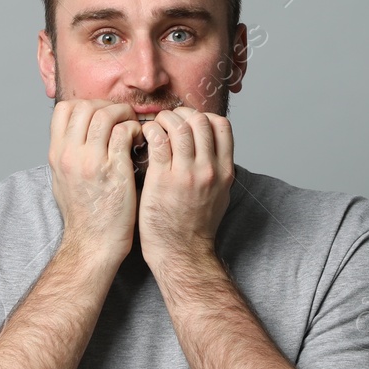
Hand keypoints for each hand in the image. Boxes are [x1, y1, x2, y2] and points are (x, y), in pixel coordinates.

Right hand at [48, 100, 144, 267]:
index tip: (102, 115)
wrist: (93, 243)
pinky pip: (124, 133)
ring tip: (133, 126)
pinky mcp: (114, 170)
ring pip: (106, 114)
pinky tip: (139, 141)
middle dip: (108, 106)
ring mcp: (92, 162)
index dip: (86, 105)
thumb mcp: (62, 180)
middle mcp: (70, 154)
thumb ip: (67, 154)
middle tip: (122, 117)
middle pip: (86, 106)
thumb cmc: (82, 214)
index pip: (64, 109)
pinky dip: (135, 130)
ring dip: (124, 114)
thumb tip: (76, 134)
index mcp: (57, 154)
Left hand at [137, 106, 233, 269]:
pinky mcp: (163, 179)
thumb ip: (217, 171)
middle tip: (167, 120)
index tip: (188, 122)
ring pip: (179, 126)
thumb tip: (213, 150)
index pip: (222, 125)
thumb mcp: (220, 196)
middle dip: (182, 114)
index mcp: (224, 171)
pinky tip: (144, 136)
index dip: (203, 116)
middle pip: (200, 120)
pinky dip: (150, 130)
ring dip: (164, 119)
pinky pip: (158, 140)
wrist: (181, 254)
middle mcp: (209, 170)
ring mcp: (186, 174)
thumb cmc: (196, 227)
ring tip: (154, 126)